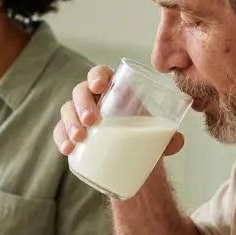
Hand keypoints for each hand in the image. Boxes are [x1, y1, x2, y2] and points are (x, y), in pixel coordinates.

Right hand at [53, 65, 184, 155]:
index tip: (100, 87)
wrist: (132, 160)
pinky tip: (68, 149)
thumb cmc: (142, 137)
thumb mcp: (157, 135)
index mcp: (113, 90)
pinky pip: (59, 131)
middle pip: (80, 91)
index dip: (97, 76)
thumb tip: (175, 141)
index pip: (100, 74)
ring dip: (70, 122)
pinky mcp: (70, 134)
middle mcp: (93, 99)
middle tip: (92, 121)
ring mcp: (78, 116)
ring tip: (80, 138)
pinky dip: (61, 139)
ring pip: (67, 110)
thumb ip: (169, 136)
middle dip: (83, 104)